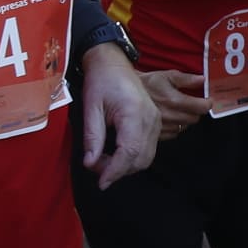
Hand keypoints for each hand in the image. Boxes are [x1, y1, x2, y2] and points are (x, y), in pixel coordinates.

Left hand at [77, 42, 158, 187]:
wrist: (114, 64)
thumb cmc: (100, 81)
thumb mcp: (90, 107)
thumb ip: (92, 136)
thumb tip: (90, 164)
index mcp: (134, 113)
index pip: (129, 151)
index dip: (115, 170)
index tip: (100, 183)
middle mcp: (151, 120)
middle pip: (140, 159)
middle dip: (118, 170)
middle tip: (95, 167)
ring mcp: (156, 122)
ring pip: (146, 158)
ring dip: (125, 167)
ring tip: (103, 161)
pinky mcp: (156, 124)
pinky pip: (148, 150)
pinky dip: (132, 159)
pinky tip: (114, 155)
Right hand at [141, 68, 210, 137]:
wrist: (126, 94)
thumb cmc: (147, 83)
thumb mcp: (166, 76)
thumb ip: (186, 79)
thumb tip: (202, 80)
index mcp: (174, 100)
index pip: (200, 108)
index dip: (207, 104)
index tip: (208, 101)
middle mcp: (170, 115)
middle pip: (194, 119)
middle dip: (196, 111)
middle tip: (193, 104)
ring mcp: (163, 126)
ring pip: (184, 127)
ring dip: (185, 119)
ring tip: (179, 110)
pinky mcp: (157, 133)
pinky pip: (174, 133)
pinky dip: (175, 126)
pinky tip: (170, 118)